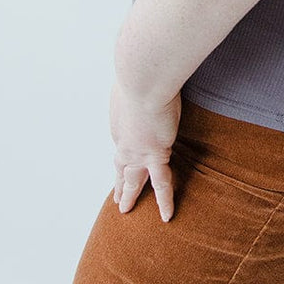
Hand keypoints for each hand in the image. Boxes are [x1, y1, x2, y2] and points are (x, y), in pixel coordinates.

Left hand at [109, 80, 181, 221]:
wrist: (143, 78)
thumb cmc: (139, 70)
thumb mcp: (133, 76)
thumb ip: (137, 80)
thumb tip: (140, 69)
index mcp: (119, 120)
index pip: (122, 141)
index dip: (124, 151)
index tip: (126, 154)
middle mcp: (124, 139)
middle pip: (120, 166)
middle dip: (119, 181)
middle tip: (117, 196)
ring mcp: (137, 151)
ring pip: (133, 179)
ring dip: (129, 194)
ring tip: (125, 209)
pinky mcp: (156, 154)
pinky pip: (162, 184)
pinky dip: (164, 201)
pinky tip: (166, 215)